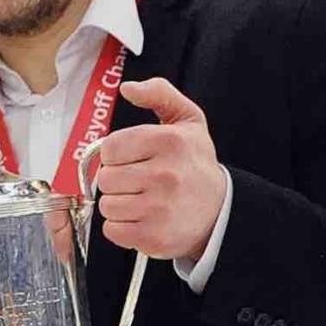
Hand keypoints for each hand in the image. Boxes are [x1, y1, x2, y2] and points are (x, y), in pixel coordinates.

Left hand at [90, 78, 225, 262]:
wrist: (220, 212)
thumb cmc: (196, 164)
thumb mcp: (187, 120)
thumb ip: (158, 93)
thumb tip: (128, 88)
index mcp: (169, 142)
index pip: (110, 148)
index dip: (117, 154)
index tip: (133, 158)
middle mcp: (165, 175)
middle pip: (106, 179)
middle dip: (117, 180)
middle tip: (139, 181)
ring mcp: (159, 209)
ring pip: (107, 205)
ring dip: (119, 205)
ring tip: (142, 200)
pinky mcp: (154, 236)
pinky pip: (112, 230)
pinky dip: (122, 228)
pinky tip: (141, 219)